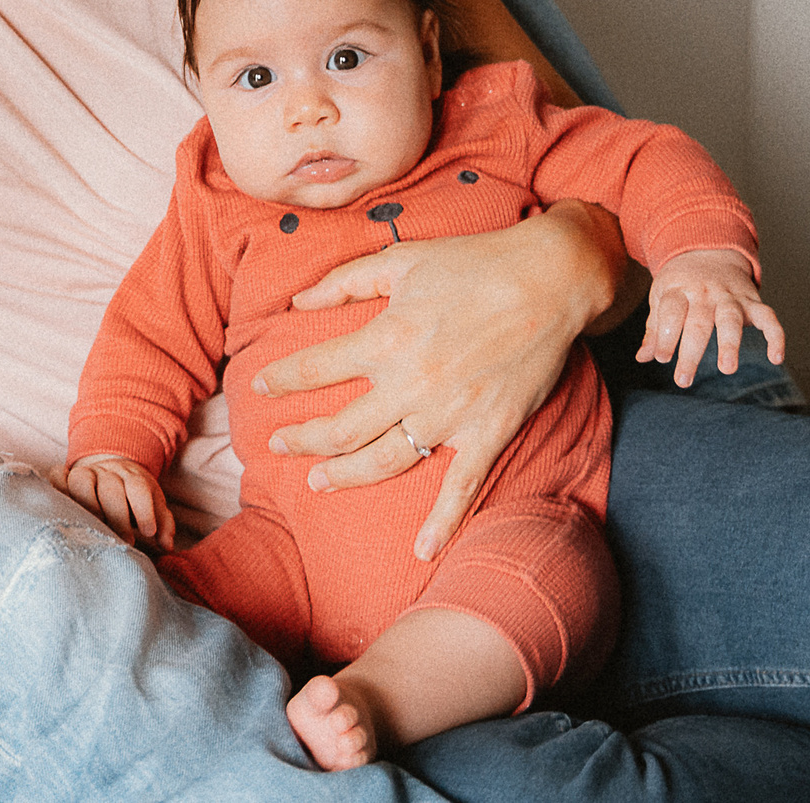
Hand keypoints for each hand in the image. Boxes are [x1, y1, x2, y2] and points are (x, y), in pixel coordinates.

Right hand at [61, 454, 175, 551]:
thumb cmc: (134, 498)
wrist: (113, 471)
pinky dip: (58, 487)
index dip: (144, 510)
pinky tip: (64, 506)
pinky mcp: (65, 476)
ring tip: (97, 528)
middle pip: (110, 487)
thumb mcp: (153, 506)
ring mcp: (84, 472)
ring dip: (89, 504)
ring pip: (81, 479)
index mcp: (131, 475)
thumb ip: (163, 524)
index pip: (138, 487)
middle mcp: (106, 471)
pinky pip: (57, 476)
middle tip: (127, 540)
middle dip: (119, 515)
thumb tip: (166, 544)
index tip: (149, 534)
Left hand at [252, 201, 621, 560]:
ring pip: (383, 461)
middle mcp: (410, 383)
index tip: (259, 385)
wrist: (551, 279)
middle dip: (301, 438)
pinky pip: (461, 486)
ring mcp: (450, 414)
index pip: (314, 368)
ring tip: (317, 481)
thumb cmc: (473, 263)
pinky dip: (442, 522)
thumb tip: (299, 301)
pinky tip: (423, 550)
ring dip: (344, 475)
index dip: (280, 379)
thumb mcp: (401, 259)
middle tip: (278, 443)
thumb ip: (344, 281)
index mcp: (385, 338)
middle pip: (339, 428)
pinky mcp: (489, 432)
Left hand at [639, 248, 785, 386]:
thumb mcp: (661, 297)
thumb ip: (655, 328)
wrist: (708, 250)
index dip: (665, 335)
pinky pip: (768, 317)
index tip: (662, 359)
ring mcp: (730, 296)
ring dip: (730, 344)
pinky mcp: (752, 301)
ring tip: (727, 369)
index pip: (671, 312)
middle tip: (683, 380)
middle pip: (698, 322)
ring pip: (731, 318)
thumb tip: (642, 358)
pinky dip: (775, 336)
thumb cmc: (680, 283)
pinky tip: (776, 358)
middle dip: (691, 352)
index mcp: (678, 290)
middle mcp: (704, 293)